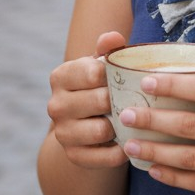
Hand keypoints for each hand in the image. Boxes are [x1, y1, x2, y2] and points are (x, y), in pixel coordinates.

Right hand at [47, 30, 128, 169]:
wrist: (84, 123)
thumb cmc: (99, 86)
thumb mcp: (101, 65)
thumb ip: (107, 49)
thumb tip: (113, 37)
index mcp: (61, 77)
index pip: (93, 73)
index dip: (116, 75)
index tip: (129, 76)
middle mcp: (56, 105)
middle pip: (100, 101)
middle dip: (122, 100)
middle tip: (138, 99)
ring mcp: (62, 133)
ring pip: (101, 130)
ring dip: (121, 126)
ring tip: (133, 120)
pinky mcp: (74, 156)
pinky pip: (105, 157)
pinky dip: (121, 151)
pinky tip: (130, 142)